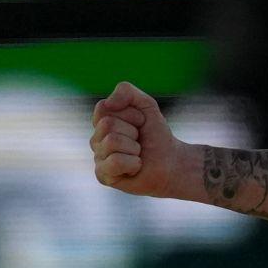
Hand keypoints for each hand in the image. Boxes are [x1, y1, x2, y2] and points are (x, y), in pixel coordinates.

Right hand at [90, 81, 183, 197]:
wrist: (171, 162)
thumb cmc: (156, 134)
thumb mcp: (146, 104)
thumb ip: (126, 91)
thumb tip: (108, 103)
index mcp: (102, 121)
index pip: (104, 107)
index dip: (129, 113)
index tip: (141, 121)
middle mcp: (96, 139)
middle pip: (107, 124)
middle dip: (133, 130)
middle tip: (140, 140)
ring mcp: (98, 158)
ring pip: (112, 141)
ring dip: (134, 147)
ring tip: (138, 153)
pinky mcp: (103, 176)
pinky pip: (115, 162)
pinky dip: (133, 163)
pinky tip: (136, 167)